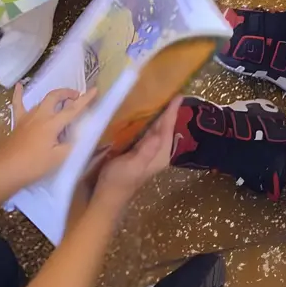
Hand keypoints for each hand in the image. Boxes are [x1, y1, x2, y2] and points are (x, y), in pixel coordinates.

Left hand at [0, 85, 97, 188]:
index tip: (94, 90)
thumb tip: (74, 138)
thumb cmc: (34, 165)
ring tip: (60, 101)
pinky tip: (19, 85)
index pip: (72, 109)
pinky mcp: (18, 122)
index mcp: (52, 124)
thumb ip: (69, 146)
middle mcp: (40, 115)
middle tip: (75, 96)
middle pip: (55, 97)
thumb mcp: (58, 158)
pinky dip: (19, 94)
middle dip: (67, 93)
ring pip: (41, 101)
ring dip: (52, 98)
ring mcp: (28, 117)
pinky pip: (18, 104)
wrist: (7, 168)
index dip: (85, 100)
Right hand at [91, 96, 180, 211]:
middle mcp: (158, 152)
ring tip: (161, 96)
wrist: (107, 195)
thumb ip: (146, 151)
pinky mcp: (138, 149)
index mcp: (160, 155)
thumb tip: (158, 134)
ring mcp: (148, 151)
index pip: (168, 129)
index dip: (172, 112)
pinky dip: (148, 120)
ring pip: (156, 128)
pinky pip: (147, 131)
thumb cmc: (119, 181)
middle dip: (168, 110)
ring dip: (159, 113)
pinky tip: (144, 111)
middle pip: (165, 127)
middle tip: (170, 91)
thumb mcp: (133, 166)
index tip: (178, 96)